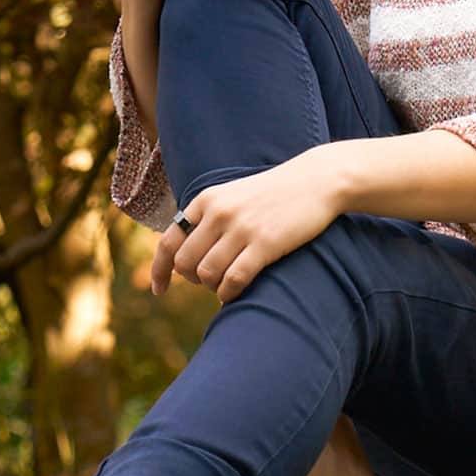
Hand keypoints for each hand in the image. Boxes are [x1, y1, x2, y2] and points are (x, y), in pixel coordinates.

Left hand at [152, 150, 345, 301]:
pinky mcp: (265, 243)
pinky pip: (233, 279)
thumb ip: (206, 217)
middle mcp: (218, 213)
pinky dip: (228, 293)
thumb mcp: (231, 195)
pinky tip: (233, 294)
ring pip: (207, 274)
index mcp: (205, 201)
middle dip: (191, 280)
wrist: (315, 181)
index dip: (160, 270)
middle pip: (185, 263)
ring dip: (212, 287)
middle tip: (207, 282)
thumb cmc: (272, 194)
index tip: (160, 290)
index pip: (169, 242)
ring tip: (223, 285)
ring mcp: (241, 228)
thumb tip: (183, 253)